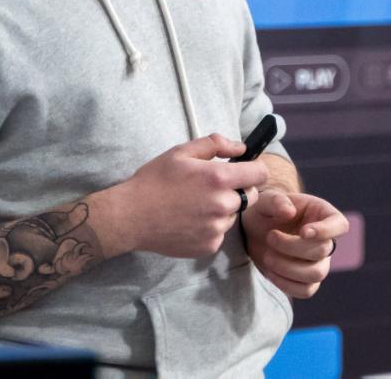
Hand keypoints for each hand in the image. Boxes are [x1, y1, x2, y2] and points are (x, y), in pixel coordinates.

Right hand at [103, 134, 267, 258]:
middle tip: (213, 187)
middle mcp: (223, 205)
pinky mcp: (209, 246)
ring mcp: (217, 228)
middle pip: (250, 196)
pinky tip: (189, 220)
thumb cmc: (154, 180)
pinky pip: (220, 233)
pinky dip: (211, 226)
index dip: (253, 170)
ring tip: (195, 205)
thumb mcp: (181, 152)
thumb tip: (242, 148)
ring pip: (234, 215)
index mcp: (218, 178)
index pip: (260, 174)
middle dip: (239, 189)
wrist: (131, 216)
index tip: (244, 170)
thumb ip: (215, 145)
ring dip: (223, 209)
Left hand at [242, 190, 348, 298]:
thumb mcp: (265, 200)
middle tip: (270, 237)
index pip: (340, 225)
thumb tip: (289, 212)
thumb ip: (276, 201)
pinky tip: (270, 271)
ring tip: (267, 256)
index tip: (304, 232)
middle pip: (322, 251)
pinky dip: (286, 284)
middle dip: (291, 246)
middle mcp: (325, 240)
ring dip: (288, 267)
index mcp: (322, 214)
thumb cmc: (265, 212)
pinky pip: (306, 290)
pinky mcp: (306, 281)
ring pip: (316, 274)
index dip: (326, 231)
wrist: (253, 232)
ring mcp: (318, 262)